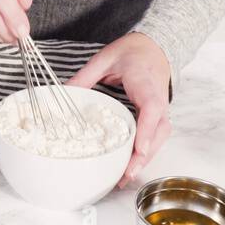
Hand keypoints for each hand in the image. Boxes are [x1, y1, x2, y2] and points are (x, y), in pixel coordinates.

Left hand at [67, 32, 172, 188]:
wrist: (154, 46)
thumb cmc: (132, 52)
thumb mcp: (105, 58)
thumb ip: (85, 76)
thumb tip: (63, 93)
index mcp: (146, 83)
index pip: (151, 109)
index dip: (146, 131)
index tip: (139, 149)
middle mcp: (159, 99)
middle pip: (159, 131)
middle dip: (144, 155)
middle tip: (127, 174)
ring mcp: (162, 109)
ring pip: (159, 138)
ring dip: (145, 159)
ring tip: (125, 178)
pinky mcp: (159, 116)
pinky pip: (155, 137)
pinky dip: (145, 154)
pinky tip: (130, 168)